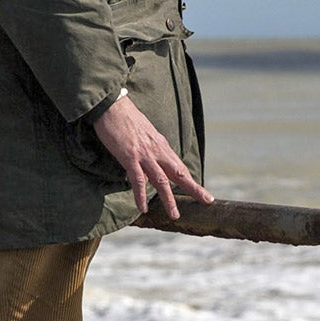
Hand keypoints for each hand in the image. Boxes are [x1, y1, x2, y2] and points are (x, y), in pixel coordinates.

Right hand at [90, 94, 211, 219]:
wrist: (112, 105)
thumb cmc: (126, 118)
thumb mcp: (145, 134)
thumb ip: (151, 150)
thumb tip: (150, 167)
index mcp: (162, 146)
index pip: (180, 167)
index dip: (192, 181)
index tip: (204, 192)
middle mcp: (158, 151)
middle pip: (180, 173)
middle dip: (194, 188)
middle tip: (207, 201)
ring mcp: (145, 155)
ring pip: (162, 181)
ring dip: (169, 199)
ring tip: (174, 215)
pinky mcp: (130, 157)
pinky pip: (138, 180)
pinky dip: (141, 195)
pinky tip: (143, 208)